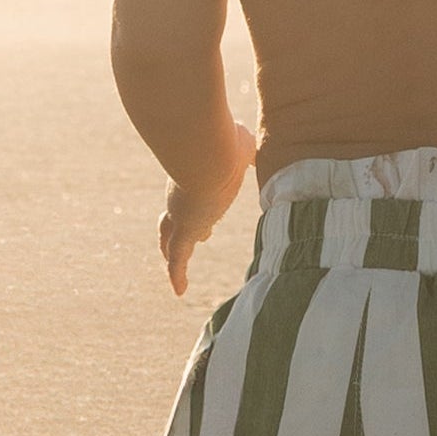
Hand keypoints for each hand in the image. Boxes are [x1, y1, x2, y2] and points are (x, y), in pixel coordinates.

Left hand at [159, 117, 256, 295]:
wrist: (210, 153)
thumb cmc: (226, 145)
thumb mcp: (242, 145)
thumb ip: (249, 150)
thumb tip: (264, 150)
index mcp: (197, 178)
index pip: (192, 195)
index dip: (196, 205)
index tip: (207, 212)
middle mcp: (184, 197)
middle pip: (177, 217)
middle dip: (184, 229)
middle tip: (198, 238)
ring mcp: (182, 215)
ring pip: (172, 238)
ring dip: (172, 252)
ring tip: (177, 272)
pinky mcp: (184, 231)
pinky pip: (178, 259)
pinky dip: (177, 274)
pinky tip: (179, 290)